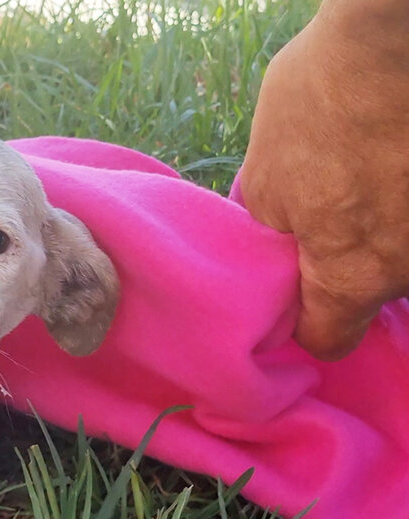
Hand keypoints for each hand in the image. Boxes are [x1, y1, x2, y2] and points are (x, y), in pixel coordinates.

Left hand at [240, 0, 408, 359]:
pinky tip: (394, 154)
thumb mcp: (267, 175)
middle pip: (374, 287)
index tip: (292, 301)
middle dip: (349, 259)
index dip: (305, 323)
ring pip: (405, 245)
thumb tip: (273, 248)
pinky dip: (408, 192)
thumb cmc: (324, 104)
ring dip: (388, 220)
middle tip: (328, 211)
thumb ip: (271, 229)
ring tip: (368, 171)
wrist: (396, 36)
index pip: (329, 338)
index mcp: (354, 275)